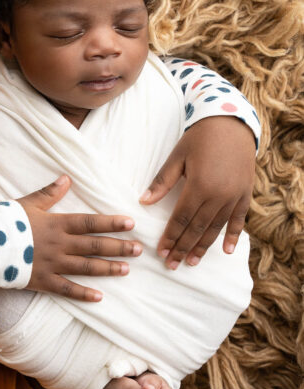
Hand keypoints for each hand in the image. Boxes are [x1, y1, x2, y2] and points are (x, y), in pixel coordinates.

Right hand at [17, 175, 140, 301]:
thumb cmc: (4, 222)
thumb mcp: (27, 203)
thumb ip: (49, 193)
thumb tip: (67, 178)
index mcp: (56, 223)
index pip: (89, 222)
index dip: (111, 223)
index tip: (130, 223)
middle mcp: (59, 244)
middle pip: (93, 245)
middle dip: (118, 247)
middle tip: (138, 249)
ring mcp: (52, 264)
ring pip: (85, 267)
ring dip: (107, 268)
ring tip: (126, 269)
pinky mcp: (42, 280)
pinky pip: (66, 289)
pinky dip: (83, 294)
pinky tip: (99, 296)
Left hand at [139, 116, 255, 266]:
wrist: (231, 124)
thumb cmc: (199, 139)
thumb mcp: (177, 157)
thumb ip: (162, 181)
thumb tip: (143, 202)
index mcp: (199, 185)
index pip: (181, 218)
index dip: (171, 236)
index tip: (161, 251)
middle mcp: (218, 195)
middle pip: (198, 228)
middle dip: (183, 247)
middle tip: (172, 264)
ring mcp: (234, 196)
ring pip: (216, 227)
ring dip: (203, 247)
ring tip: (192, 262)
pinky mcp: (245, 194)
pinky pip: (239, 220)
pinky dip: (233, 236)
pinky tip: (226, 251)